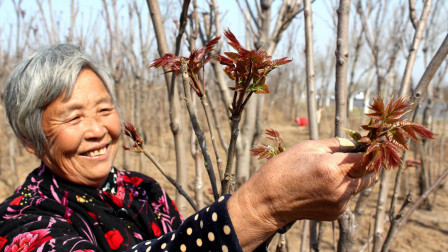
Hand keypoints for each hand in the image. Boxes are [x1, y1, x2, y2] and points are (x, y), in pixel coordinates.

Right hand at [227, 138, 374, 250]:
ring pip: (358, 187)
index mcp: (333, 168)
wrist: (268, 200)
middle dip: (366, 165)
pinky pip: (347, 198)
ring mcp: (339, 203)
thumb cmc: (284, 169)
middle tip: (353, 157)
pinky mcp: (335, 213)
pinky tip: (321, 186)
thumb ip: (335, 144)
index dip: (372, 150)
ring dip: (352, 178)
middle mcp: (341, 188)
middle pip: (370, 175)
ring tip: (329, 172)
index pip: (368, 159)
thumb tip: (355, 143)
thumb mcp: (307, 148)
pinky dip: (341, 190)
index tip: (369, 144)